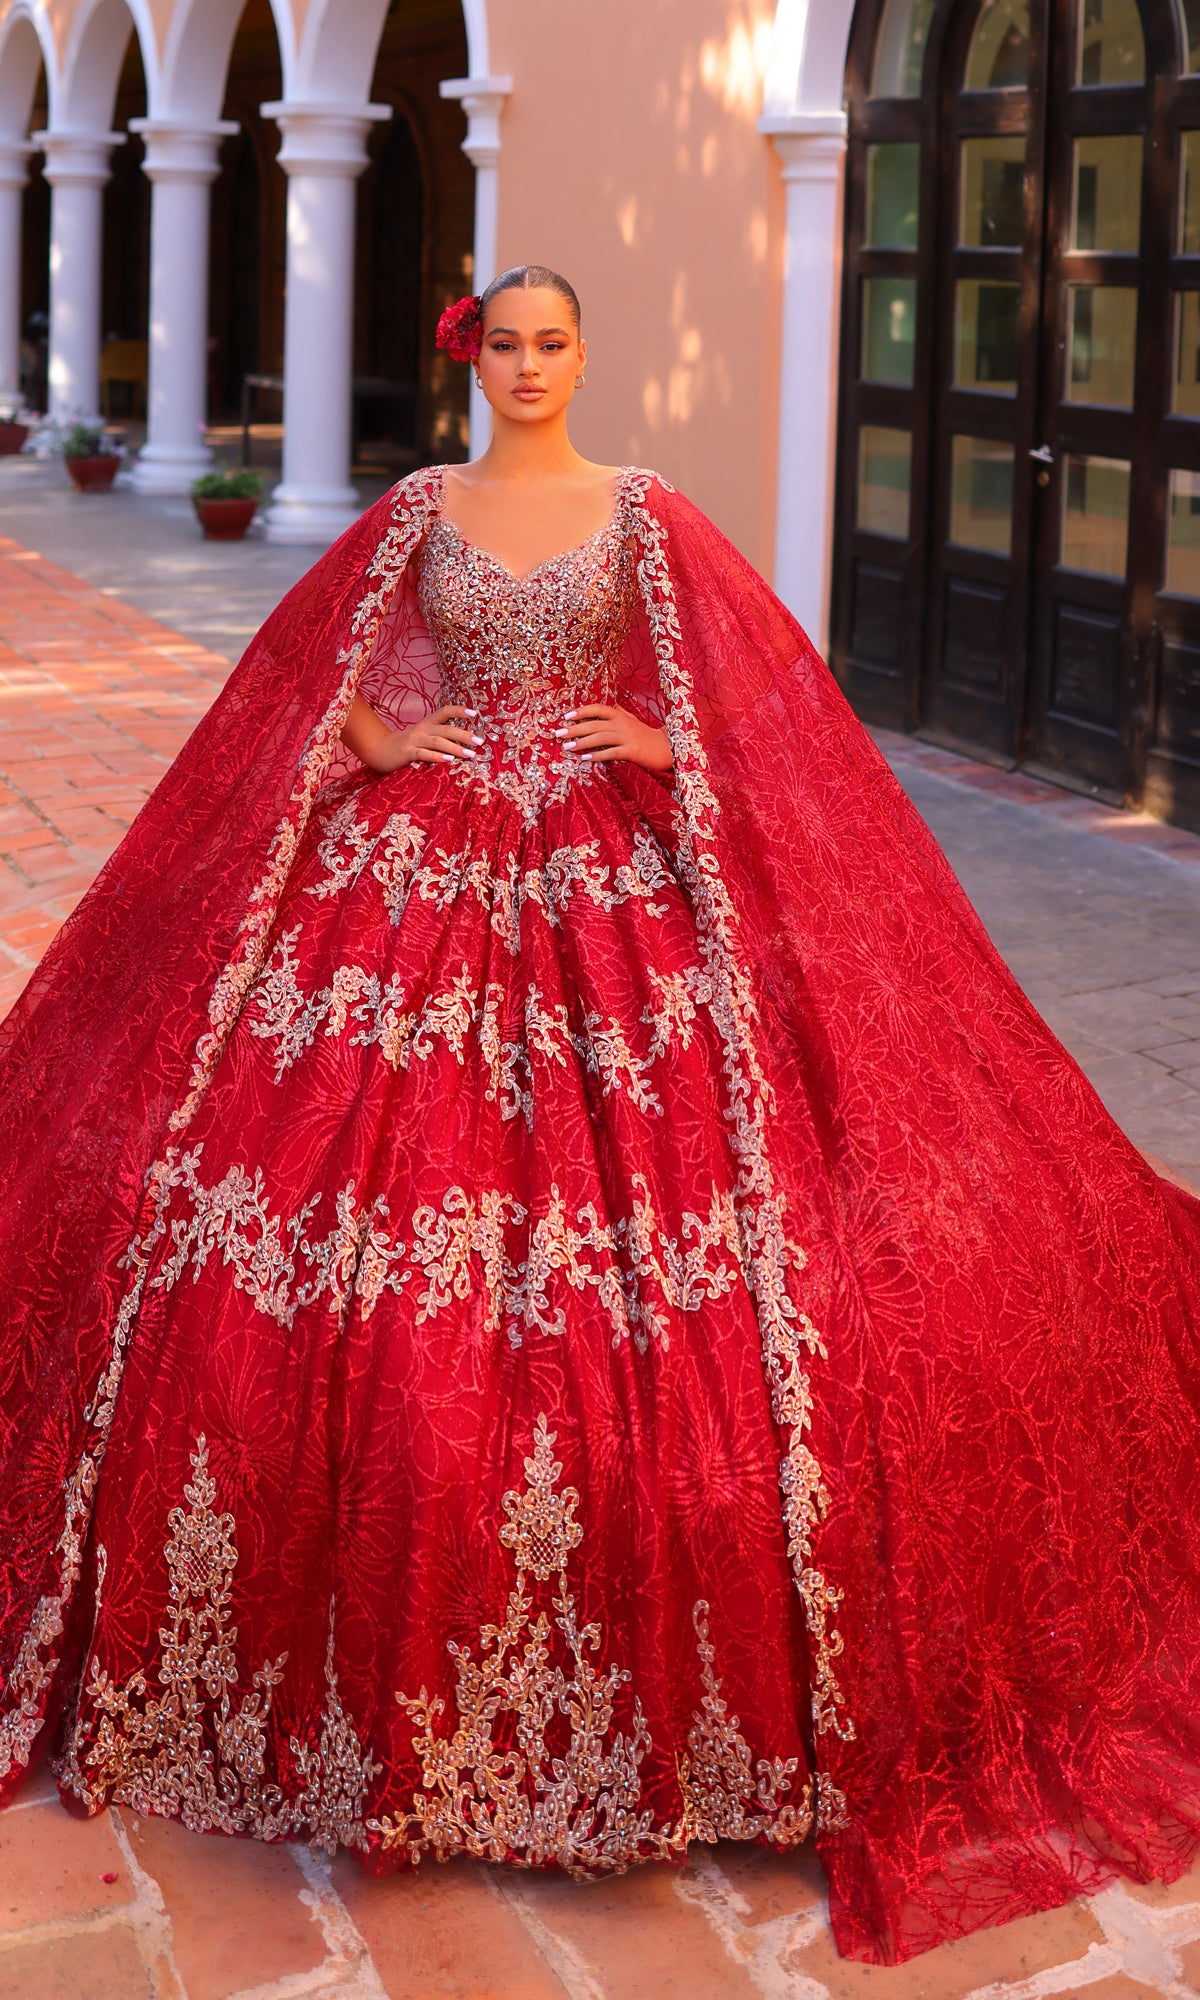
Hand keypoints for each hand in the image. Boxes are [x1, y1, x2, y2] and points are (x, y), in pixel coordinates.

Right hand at [349, 702, 483, 773]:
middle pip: (445, 729)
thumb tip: (464, 743)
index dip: (458, 710)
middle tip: (479, 742)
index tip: (474, 713)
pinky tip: (448, 761)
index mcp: (427, 723)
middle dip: (464, 735)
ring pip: (437, 741)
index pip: (444, 711)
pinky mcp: (406, 753)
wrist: (379, 750)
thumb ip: (439, 738)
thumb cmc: (406, 746)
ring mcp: (413, 740)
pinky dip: (436, 757)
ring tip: (469, 754)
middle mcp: (421, 729)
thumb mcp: (423, 737)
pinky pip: (423, 754)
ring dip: (454, 748)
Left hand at [554, 704, 672, 774]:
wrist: (666, 747)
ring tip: (567, 747)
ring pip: (601, 737)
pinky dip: (598, 755)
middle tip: (558, 734)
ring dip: (582, 742)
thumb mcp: (631, 720)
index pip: (598, 708)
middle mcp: (622, 723)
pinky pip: (612, 752)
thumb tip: (607, 705)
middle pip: (595, 724)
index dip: (581, 711)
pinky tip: (585, 759)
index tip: (566, 716)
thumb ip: (618, 713)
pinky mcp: (632, 751)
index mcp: (620, 715)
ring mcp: (627, 737)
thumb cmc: (645, 734)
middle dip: (575, 729)